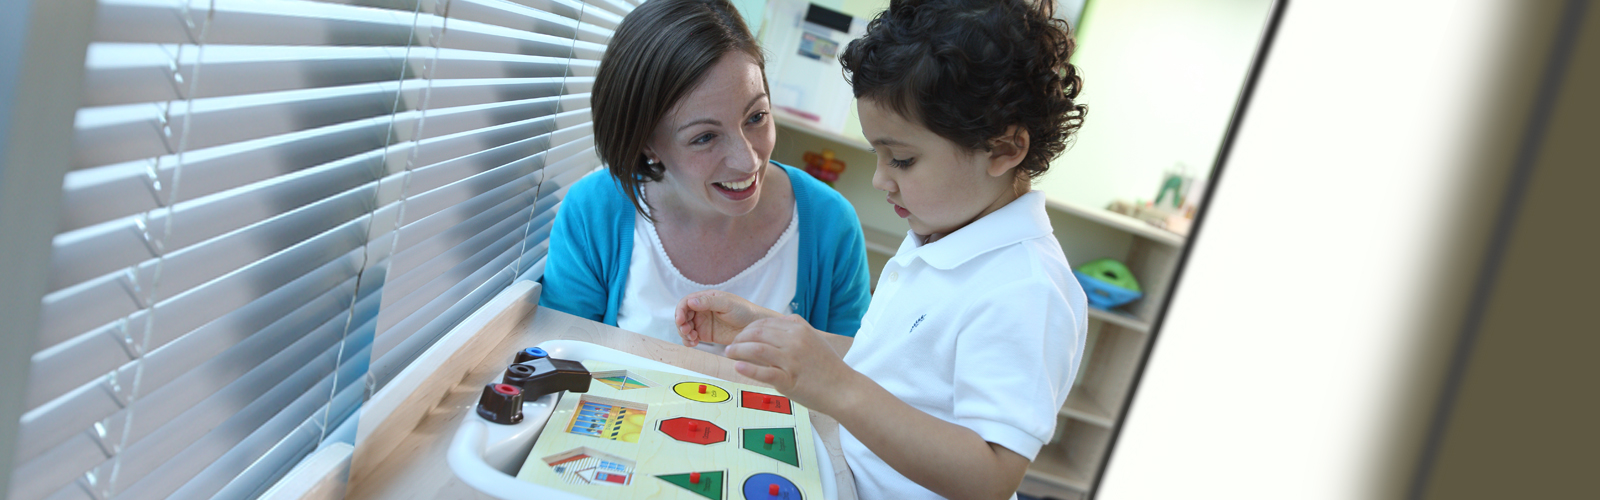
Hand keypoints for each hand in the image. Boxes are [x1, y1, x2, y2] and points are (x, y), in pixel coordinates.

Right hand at [674, 290, 781, 346]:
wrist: (755, 328)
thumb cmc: (744, 311)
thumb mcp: (727, 304)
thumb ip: (709, 302)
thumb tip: (691, 301)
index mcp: (706, 298)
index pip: (686, 302)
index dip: (680, 311)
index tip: (680, 320)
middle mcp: (702, 310)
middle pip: (683, 316)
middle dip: (681, 324)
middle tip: (687, 331)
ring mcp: (703, 322)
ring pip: (685, 327)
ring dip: (684, 333)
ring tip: (693, 339)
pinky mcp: (706, 334)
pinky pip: (691, 338)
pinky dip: (689, 341)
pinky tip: (694, 343)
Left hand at [724, 315, 860, 414]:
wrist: (843, 389)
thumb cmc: (828, 367)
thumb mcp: (813, 340)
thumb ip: (793, 333)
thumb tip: (770, 330)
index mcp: (799, 328)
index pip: (764, 323)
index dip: (747, 329)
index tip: (740, 336)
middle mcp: (795, 340)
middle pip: (757, 333)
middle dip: (739, 338)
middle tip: (731, 346)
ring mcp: (792, 360)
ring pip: (756, 349)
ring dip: (738, 351)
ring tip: (729, 354)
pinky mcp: (789, 380)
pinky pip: (763, 372)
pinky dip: (748, 369)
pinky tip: (738, 367)